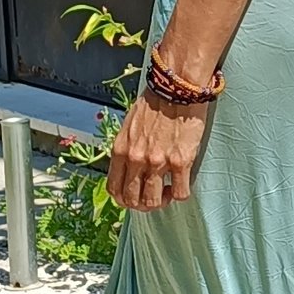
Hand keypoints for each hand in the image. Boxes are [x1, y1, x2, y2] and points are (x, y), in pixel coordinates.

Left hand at [107, 90, 210, 212]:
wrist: (176, 89)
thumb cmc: (154, 104)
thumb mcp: (129, 128)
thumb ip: (127, 150)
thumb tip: (130, 169)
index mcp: (120, 151)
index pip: (113, 189)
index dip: (124, 199)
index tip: (134, 196)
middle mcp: (136, 159)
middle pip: (131, 201)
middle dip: (142, 204)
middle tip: (153, 196)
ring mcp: (158, 162)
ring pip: (153, 202)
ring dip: (161, 202)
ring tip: (167, 191)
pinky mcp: (180, 162)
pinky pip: (179, 193)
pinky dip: (179, 194)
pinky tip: (180, 183)